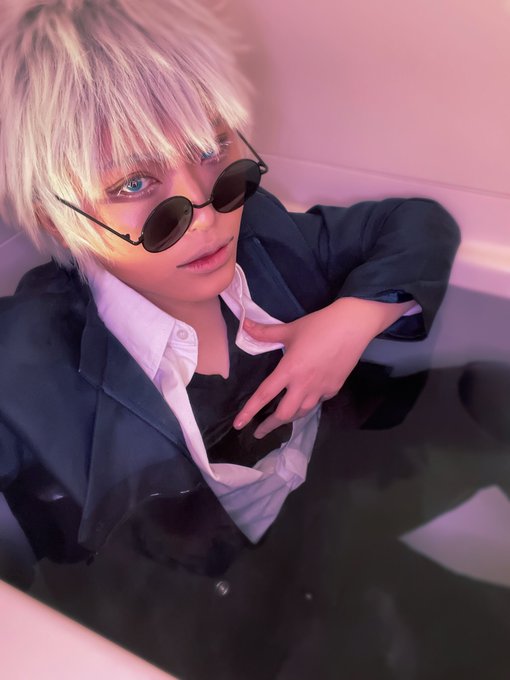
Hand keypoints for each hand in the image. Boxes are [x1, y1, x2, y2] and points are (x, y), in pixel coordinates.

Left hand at [233, 297, 414, 438]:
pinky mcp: (334, 388)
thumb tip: (244, 325)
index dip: (249, 411)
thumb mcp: (290, 329)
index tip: (238, 425)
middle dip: (270, 425)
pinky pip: (317, 402)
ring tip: (280, 420)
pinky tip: (304, 401)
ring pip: (301, 412)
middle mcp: (303, 384)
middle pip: (284, 414)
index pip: (264, 395)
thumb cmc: (319, 325)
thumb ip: (265, 332)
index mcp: (289, 370)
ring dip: (288, 418)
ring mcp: (320, 388)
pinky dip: (307, 404)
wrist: (353, 326)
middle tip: (259, 431)